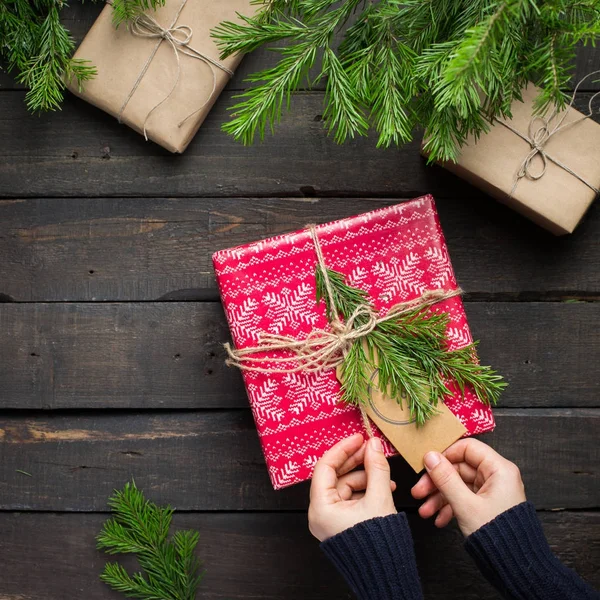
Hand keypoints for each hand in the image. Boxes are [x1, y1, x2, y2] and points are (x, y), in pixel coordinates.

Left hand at [308, 434, 396, 541]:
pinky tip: (384, 487)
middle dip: (356, 461)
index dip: (343, 449)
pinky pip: (351, 498)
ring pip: (345, 486)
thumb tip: (374, 445)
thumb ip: (376, 468)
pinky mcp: (341, 524)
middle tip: (372, 449)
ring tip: (384, 474)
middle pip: (335, 475)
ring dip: (365, 476)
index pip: (325, 466)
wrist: (387, 576)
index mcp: (320, 508)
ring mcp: (330, 519)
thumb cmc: (378, 545)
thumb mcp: (379, 499)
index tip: (358, 438)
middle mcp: (320, 513)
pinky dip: (366, 489)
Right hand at [411, 439, 525, 536]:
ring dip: (439, 497)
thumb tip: (430, 457)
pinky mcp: (487, 505)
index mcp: (499, 469)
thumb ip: (445, 478)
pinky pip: (464, 498)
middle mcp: (496, 477)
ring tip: (425, 511)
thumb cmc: (499, 536)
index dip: (445, 454)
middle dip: (436, 482)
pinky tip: (439, 519)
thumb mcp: (465, 505)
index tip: (427, 464)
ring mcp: (492, 492)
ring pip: (458, 485)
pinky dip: (450, 507)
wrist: (515, 568)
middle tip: (419, 491)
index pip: (468, 448)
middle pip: (459, 468)